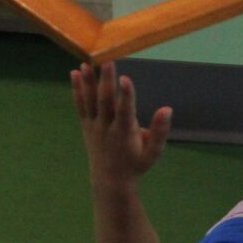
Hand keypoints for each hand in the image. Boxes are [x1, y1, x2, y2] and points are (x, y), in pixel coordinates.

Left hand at [71, 61, 171, 191]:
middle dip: (106, 81)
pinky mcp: (86, 125)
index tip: (126, 79)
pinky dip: (77, 89)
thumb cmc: (135, 165)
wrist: (110, 181)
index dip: (126, 95)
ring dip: (87, 82)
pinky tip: (74, 73)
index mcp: (124, 134)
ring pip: (90, 101)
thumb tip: (168, 109)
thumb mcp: (152, 153)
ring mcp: (94, 126)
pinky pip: (80, 105)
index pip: (125, 112)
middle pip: (105, 102)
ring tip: (85, 63)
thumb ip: (160, 131)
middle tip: (107, 61)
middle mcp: (107, 128)